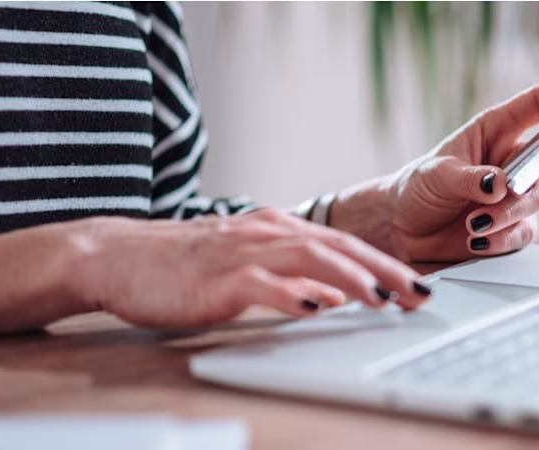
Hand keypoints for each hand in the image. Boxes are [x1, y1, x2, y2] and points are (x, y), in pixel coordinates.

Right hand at [0, 209, 430, 332]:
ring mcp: (241, 252)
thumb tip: (337, 297)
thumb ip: (293, 278)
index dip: (385, 264)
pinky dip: (292, 294)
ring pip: (309, 257)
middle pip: (339, 247)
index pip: (344, 245)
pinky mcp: (215, 276)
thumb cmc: (185, 264)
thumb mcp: (249, 267)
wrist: (119, 256)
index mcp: (277, 229)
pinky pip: (260, 283)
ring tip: (382, 298)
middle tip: (420, 293)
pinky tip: (317, 307)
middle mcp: (266, 232)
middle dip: (384, 270)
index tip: (418, 285)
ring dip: (350, 277)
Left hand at [332, 82, 538, 261]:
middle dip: (530, 176)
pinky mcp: (511, 228)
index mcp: (496, 130)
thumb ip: (469, 178)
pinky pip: (522, 233)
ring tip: (473, 224)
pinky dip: (501, 239)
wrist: (402, 227)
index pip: (538, 105)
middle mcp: (512, 160)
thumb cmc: (418, 187)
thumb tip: (500, 186)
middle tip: (505, 189)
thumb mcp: (437, 174)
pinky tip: (476, 241)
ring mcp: (515, 195)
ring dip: (506, 214)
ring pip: (534, 201)